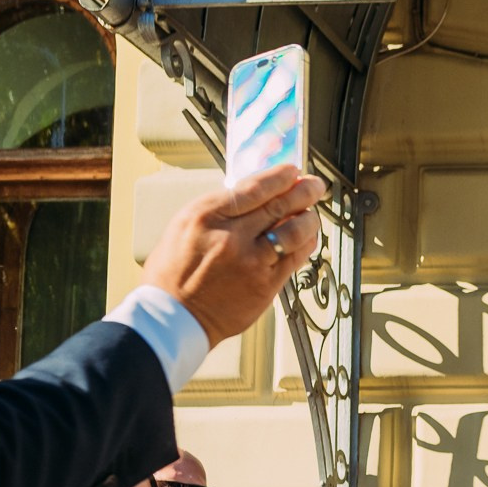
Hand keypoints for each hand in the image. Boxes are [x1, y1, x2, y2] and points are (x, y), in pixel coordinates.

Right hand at [140, 166, 327, 344]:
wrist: (173, 314)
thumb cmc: (173, 271)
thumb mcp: (184, 225)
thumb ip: (219, 209)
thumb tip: (253, 196)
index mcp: (207, 216)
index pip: (254, 188)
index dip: (279, 177)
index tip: (291, 171)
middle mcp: (231, 236)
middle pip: (279, 206)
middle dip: (303, 191)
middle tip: (314, 185)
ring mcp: (251, 262)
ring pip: (294, 231)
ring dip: (309, 218)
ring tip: (311, 213)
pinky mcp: (265, 286)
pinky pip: (295, 259)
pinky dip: (305, 244)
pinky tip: (308, 238)